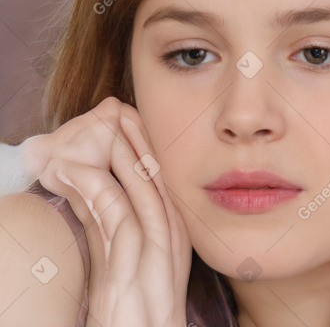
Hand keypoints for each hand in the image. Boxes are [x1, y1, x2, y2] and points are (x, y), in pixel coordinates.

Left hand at [38, 97, 191, 326]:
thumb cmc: (132, 311)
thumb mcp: (120, 259)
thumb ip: (105, 221)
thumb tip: (86, 186)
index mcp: (171, 230)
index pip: (158, 178)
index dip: (143, 144)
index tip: (126, 118)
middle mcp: (170, 234)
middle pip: (155, 174)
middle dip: (136, 138)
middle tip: (117, 108)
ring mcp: (156, 249)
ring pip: (141, 186)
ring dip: (120, 153)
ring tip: (101, 125)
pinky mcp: (135, 266)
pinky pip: (116, 214)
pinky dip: (94, 186)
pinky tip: (72, 171)